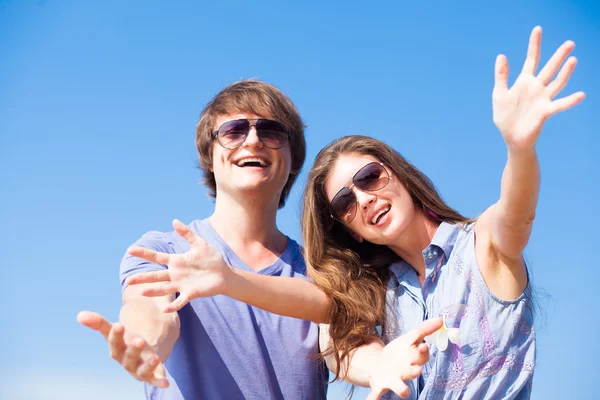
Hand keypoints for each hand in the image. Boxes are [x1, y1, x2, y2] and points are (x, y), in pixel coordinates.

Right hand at [77, 311, 168, 387]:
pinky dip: (160, 381)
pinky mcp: (152, 375)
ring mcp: (140, 369)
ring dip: (148, 365)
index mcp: (117, 349)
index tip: (119, 325)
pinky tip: (166, 383)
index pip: (115, 342)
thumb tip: (80, 315)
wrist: (141, 353)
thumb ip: (100, 323)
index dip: (116, 335)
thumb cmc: (125, 341)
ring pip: (142, 369)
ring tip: (155, 358)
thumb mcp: (115, 330)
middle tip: (139, 340)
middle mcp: (127, 361)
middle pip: (129, 357)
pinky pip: (156, 379)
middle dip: (134, 350)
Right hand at [126, 219, 232, 312]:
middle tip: (129, 280)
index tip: (130, 250)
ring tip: (142, 292)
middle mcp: (176, 274)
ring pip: (164, 289)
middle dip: (143, 278)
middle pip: (156, 276)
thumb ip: (187, 234)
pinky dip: (173, 305)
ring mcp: (182, 285)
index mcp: (177, 261)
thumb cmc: (212, 259)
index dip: (144, 253)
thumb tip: (174, 221)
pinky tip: (165, 309)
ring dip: (154, 291)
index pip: (157, 257)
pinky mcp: (191, 293)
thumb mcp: (199, 244)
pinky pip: (180, 301)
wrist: (224, 274)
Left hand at [366, 318, 442, 399]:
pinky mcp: (380, 385)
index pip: (421, 356)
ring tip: (405, 392)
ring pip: (399, 386)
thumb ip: (424, 329)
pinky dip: (375, 398)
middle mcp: (406, 371)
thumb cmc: (400, 352)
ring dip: (402, 389)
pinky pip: (377, 394)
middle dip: (414, 371)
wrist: (381, 365)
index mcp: (413, 359)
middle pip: (412, 372)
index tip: (423, 346)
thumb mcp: (410, 338)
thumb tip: (441, 319)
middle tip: (417, 371)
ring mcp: (393, 380)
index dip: (423, 352)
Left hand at [492, 26, 584, 150]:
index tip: (538, 29)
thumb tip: (501, 55)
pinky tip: (580, 95)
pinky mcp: (545, 111)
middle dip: (559, 56)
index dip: (534, 45)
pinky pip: (560, 105)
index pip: (531, 59)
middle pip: (549, 68)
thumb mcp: (499, 94)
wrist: (510, 137)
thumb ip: (501, 76)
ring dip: (565, 72)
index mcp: (524, 81)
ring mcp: (542, 98)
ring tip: (573, 60)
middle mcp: (536, 87)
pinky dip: (570, 100)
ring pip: (557, 82)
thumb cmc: (505, 116)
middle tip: (570, 43)